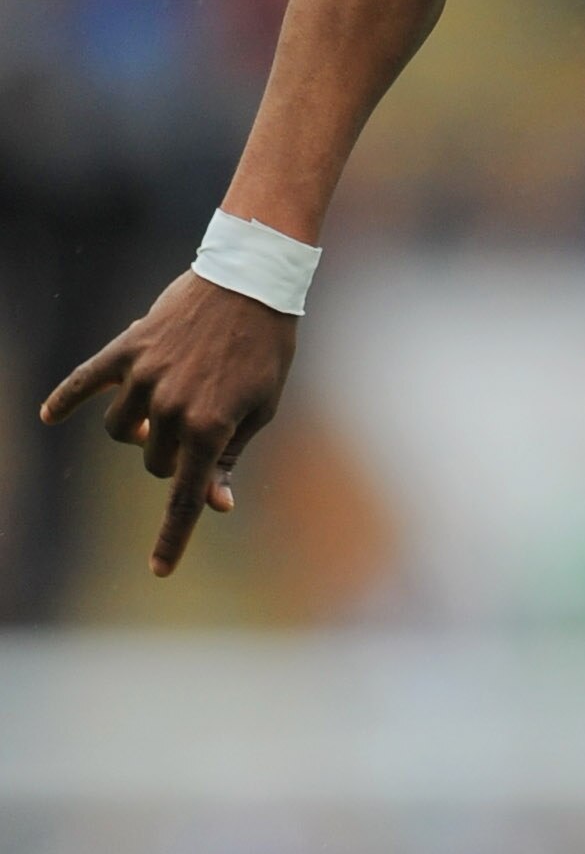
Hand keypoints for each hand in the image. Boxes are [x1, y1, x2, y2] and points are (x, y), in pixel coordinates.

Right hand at [40, 271, 298, 575]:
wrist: (252, 283)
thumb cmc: (265, 352)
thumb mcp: (260, 410)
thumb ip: (229, 457)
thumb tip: (215, 503)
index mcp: (209, 428)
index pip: (185, 496)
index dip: (174, 537)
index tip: (159, 570)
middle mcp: (170, 407)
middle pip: (152, 462)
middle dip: (171, 458)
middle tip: (198, 428)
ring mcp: (144, 377)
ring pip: (121, 430)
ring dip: (138, 431)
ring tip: (162, 407)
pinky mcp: (127, 350)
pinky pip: (85, 380)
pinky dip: (66, 399)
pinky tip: (49, 414)